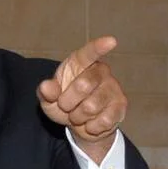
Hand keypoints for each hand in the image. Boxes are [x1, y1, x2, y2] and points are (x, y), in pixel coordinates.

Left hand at [37, 35, 127, 161]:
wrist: (82, 124)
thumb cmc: (65, 103)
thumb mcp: (49, 99)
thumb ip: (46, 92)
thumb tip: (46, 87)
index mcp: (80, 62)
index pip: (89, 52)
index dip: (99, 47)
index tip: (111, 41)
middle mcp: (100, 71)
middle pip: (83, 86)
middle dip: (67, 103)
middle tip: (65, 106)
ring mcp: (113, 87)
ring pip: (92, 106)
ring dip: (78, 117)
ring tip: (78, 115)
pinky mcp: (121, 105)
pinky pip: (103, 120)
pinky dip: (91, 127)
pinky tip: (91, 123)